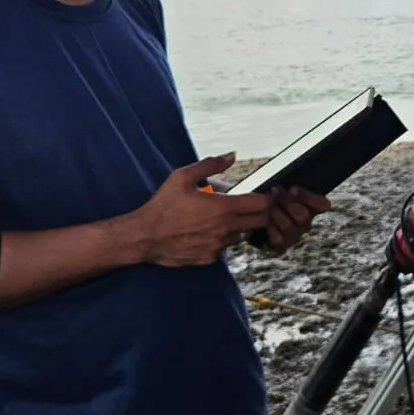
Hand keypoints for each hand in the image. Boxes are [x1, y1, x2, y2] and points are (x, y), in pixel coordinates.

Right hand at [130, 154, 273, 266]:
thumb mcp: (183, 177)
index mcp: (224, 208)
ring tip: (224, 217)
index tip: (267, 194)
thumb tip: (231, 155)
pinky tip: (209, 231)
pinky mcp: (209, 259)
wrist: (144, 236)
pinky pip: (225, 248)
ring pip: (242, 236)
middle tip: (252, 206)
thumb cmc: (163, 205)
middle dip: (262, 213)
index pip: (262, 204)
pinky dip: (223, 239)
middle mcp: (226, 229)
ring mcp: (218, 246)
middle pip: (261, 222)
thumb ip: (210, 164)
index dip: (269, 198)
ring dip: (241, 227)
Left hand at [258, 185, 331, 253]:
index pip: (323, 204)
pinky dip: (271, 230)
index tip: (293, 189)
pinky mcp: (282, 246)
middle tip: (275, 193)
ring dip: (277, 214)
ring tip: (268, 207)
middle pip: (303, 216)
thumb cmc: (271, 201)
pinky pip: (279, 239)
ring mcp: (294, 236)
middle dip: (287, 203)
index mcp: (310, 207)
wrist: (254, 216)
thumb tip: (293, 190)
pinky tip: (265, 223)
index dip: (310, 198)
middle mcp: (305, 224)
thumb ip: (292, 191)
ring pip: (290, 227)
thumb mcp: (282, 191)